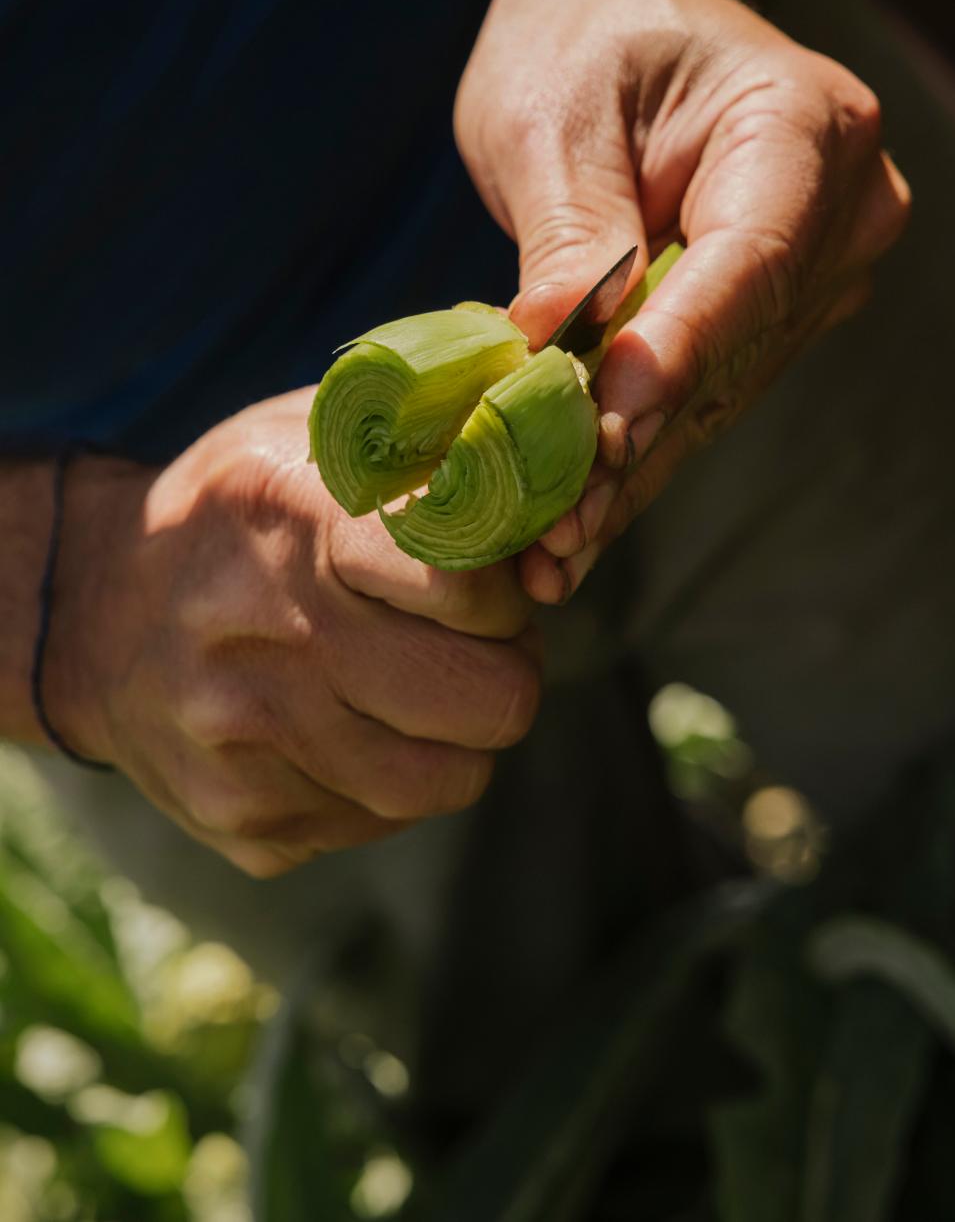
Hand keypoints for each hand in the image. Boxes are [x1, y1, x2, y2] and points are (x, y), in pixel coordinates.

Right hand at [46, 391, 538, 876]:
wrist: (91, 614)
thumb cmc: (239, 510)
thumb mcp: (315, 435)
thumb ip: (435, 440)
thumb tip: (560, 447)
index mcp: (290, 516)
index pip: (466, 583)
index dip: (503, 589)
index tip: (485, 579)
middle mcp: (261, 635)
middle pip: (491, 702)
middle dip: (504, 670)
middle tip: (471, 644)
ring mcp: (244, 742)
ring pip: (448, 780)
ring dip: (457, 736)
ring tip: (417, 685)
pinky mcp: (239, 818)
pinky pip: (380, 822)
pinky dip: (388, 781)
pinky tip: (347, 726)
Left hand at [455, 0, 910, 602]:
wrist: (616, 25)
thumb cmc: (582, 42)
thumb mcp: (553, 114)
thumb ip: (568, 234)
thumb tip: (554, 356)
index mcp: (802, 126)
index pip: (748, 260)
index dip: (677, 354)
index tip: (606, 431)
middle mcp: (837, 211)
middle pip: (735, 350)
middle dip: (637, 446)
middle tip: (554, 536)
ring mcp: (813, 275)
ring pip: (717, 395)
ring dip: (630, 477)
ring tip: (549, 558)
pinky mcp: (767, 322)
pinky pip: (699, 398)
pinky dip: (633, 460)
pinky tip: (574, 531)